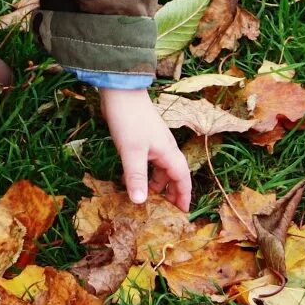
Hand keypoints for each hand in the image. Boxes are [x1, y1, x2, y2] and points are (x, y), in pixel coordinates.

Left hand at [98, 87, 191, 211]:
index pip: (182, 178)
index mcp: (168, 152)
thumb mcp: (132, 152)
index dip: (184, 195)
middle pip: (173, 174)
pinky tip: (130, 180)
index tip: (184, 213)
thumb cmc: (130, 121)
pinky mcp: (141, 138)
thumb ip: (136, 177)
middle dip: (171, 192)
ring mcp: (153, 142)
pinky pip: (148, 162)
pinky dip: (144, 173)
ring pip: (159, 168)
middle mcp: (164, 148)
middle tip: (165, 210)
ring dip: (156, 183)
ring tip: (147, 199)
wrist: (120, 91)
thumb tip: (140, 202)